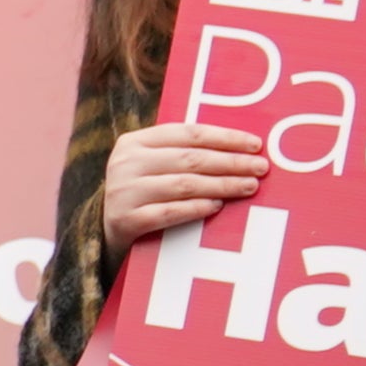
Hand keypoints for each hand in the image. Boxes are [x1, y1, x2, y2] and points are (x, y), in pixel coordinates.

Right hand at [99, 123, 270, 261]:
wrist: (104, 232)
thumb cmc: (144, 194)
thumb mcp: (153, 166)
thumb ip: (184, 153)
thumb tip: (242, 149)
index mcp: (134, 141)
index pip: (188, 133)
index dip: (225, 138)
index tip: (255, 145)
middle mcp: (125, 163)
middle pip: (190, 158)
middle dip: (231, 162)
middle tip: (261, 168)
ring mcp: (122, 192)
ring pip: (183, 184)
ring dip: (222, 185)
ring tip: (249, 187)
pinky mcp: (124, 221)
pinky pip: (168, 213)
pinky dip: (195, 208)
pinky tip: (217, 206)